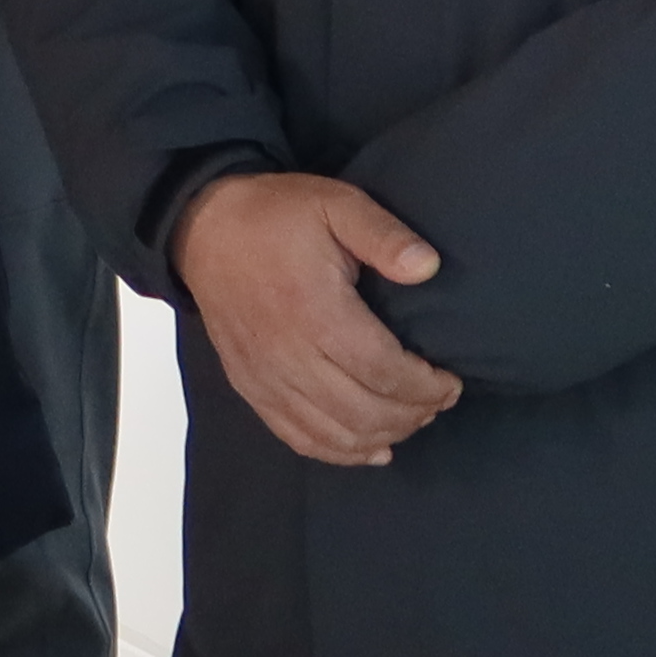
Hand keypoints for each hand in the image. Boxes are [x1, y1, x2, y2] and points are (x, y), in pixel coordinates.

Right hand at [171, 171, 460, 467]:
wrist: (204, 228)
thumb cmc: (276, 216)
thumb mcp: (335, 203)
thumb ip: (383, 235)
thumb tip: (429, 267)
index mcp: (316, 311)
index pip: (383, 372)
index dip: (426, 387)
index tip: (451, 381)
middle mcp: (289, 355)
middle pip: (364, 412)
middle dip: (413, 414)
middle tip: (438, 399)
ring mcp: (266, 378)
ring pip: (336, 434)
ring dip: (384, 435)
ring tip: (411, 417)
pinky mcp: (250, 389)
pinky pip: (299, 438)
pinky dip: (341, 453)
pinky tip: (371, 447)